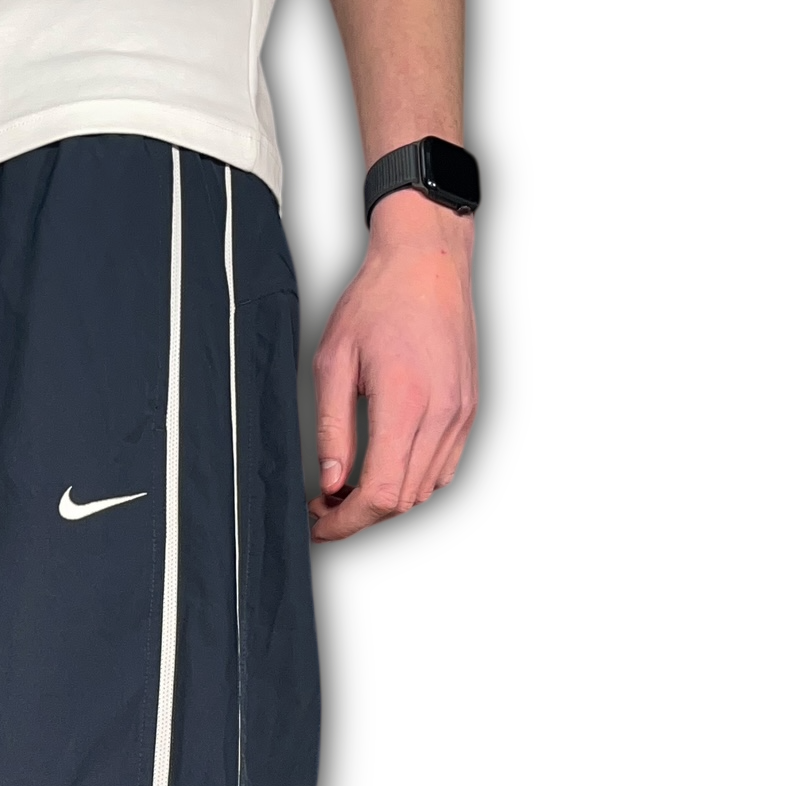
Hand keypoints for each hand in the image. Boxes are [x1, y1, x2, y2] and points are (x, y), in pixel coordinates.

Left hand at [307, 188, 477, 543]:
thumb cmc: (377, 300)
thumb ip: (331, 429)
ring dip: (385, 500)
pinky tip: (383, 464)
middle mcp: (441, 413)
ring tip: (348, 487)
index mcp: (405, 402)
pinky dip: (410, 480)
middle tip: (323, 507)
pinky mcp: (468, 409)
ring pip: (424, 490)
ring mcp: (461, 414)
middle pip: (402, 501)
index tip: (318, 525)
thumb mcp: (332, 361)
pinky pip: (442, 468)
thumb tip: (330, 484)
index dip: (345, 523)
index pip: (380, 494)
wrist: (427, 260)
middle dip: (358, 516)